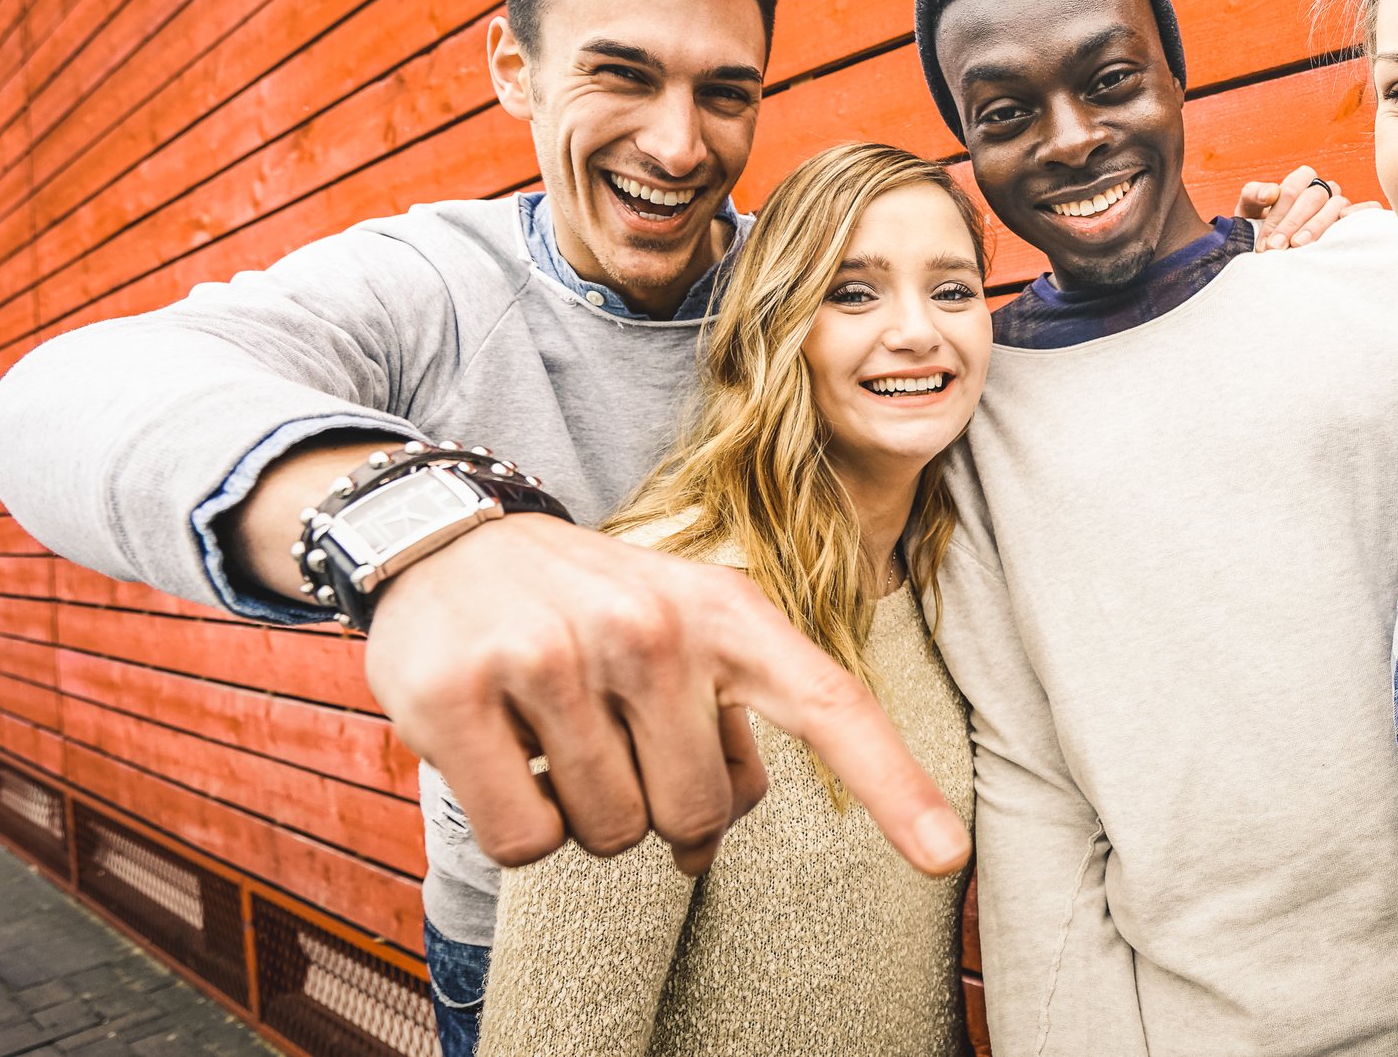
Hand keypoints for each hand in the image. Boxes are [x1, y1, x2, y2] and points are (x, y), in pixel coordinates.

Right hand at [364, 513, 970, 876]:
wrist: (448, 541)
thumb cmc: (587, 609)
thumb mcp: (679, 636)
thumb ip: (716, 735)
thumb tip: (700, 854)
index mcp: (724, 612)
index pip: (828, 704)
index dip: (894, 785)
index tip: (949, 855)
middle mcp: (649, 625)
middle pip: (693, 817)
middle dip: (653, 806)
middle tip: (611, 736)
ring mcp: (552, 653)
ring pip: (608, 835)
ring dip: (580, 810)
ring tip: (554, 728)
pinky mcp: (457, 693)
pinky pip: (526, 843)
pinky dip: (517, 823)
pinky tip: (502, 747)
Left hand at [1235, 165, 1379, 250]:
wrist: (1276, 255)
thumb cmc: (1264, 232)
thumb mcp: (1249, 213)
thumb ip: (1253, 195)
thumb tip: (1271, 192)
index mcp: (1300, 182)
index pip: (1292, 189)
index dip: (1278, 214)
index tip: (1267, 242)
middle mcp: (1322, 190)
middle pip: (1313, 197)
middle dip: (1292, 223)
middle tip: (1276, 248)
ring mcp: (1341, 204)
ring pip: (1337, 204)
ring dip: (1317, 225)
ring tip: (1298, 245)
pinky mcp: (1356, 220)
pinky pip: (1369, 209)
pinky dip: (1360, 213)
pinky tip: (1344, 222)